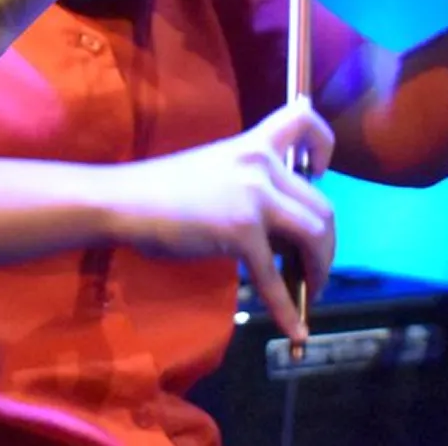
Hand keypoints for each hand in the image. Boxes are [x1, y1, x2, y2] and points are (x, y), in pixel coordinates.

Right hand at [102, 98, 336, 344]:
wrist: (119, 201)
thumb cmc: (155, 189)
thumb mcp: (212, 171)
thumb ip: (249, 185)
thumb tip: (281, 229)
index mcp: (250, 145)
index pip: (304, 119)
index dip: (324, 145)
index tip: (318, 174)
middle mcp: (259, 164)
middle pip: (322, 204)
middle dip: (328, 243)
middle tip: (314, 264)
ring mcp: (253, 197)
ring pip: (316, 234)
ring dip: (320, 268)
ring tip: (310, 288)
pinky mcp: (242, 231)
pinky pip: (276, 276)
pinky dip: (288, 307)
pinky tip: (295, 329)